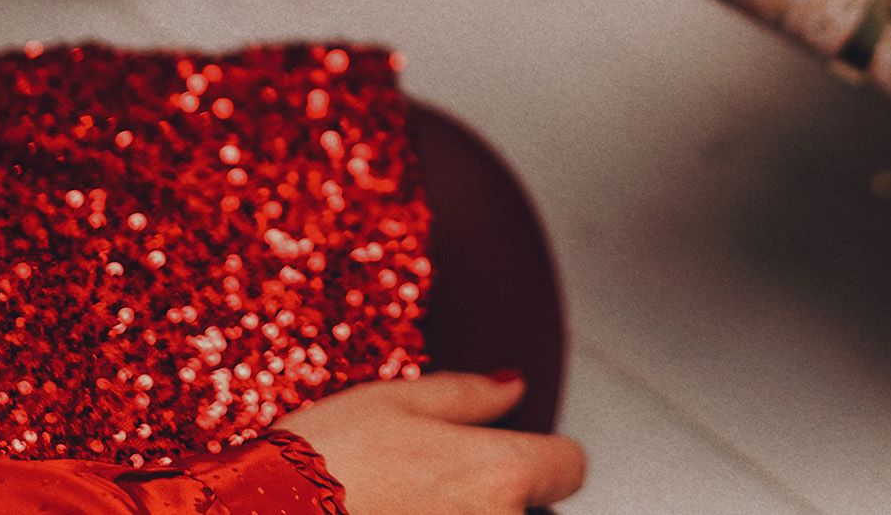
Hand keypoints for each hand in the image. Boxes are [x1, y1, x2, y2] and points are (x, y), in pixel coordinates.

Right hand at [275, 372, 585, 513]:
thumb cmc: (321, 464)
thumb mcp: (394, 402)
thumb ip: (468, 396)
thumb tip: (512, 388)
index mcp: (498, 473)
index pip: (569, 466)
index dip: (545, 455)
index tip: (519, 456)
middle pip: (533, 511)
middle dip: (498, 499)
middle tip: (435, 491)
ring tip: (407, 507)